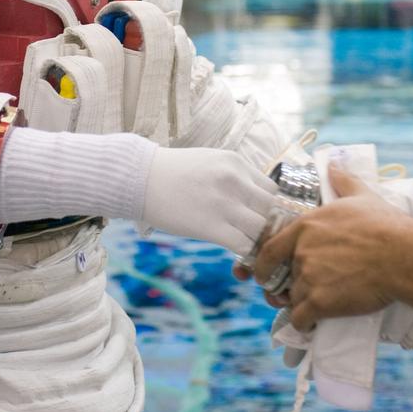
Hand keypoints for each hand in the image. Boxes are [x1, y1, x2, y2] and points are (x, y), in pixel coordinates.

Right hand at [141, 147, 276, 255]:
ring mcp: (224, 204)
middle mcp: (235, 181)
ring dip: (255, 238)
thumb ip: (236, 176)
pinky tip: (233, 248)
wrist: (140, 179)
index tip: (260, 215)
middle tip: (255, 231)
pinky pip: (244, 245)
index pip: (272, 189)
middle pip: (271, 209)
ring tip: (243, 240)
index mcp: (236, 163)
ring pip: (261, 229)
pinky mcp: (211, 227)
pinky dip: (244, 251)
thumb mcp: (212, 161)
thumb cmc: (173, 171)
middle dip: (267, 223)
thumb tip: (255, 198)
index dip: (269, 206)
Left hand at [253, 165, 412, 330]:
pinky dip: (305, 324)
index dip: (263, 266)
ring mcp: (309, 278)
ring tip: (317, 306)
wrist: (402, 256)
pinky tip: (313, 324)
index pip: (269, 249)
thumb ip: (342, 181)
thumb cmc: (384, 225)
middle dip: (292, 287)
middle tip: (305, 291)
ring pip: (294, 299)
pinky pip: (301, 319)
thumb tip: (334, 164)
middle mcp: (301, 252)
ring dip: (302, 305)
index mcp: (305, 227)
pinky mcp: (320, 303)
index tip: (263, 275)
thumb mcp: (361, 195)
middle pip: (287, 277)